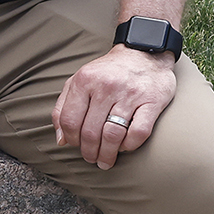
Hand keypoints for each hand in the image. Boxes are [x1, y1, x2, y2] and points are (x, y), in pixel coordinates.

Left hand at [52, 45, 177, 169]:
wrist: (144, 53)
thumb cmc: (108, 72)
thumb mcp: (79, 80)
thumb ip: (63, 107)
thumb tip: (60, 139)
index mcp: (85, 80)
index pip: (70, 120)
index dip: (71, 139)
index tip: (76, 146)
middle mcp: (106, 86)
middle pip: (90, 132)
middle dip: (89, 152)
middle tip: (92, 159)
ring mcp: (130, 94)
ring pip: (113, 135)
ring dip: (107, 154)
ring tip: (105, 161)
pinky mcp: (152, 102)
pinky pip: (138, 132)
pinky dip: (129, 145)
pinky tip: (125, 147)